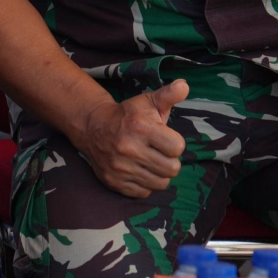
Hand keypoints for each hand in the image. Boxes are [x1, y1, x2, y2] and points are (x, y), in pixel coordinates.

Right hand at [76, 80, 188, 198]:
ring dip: (158, 173)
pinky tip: (138, 170)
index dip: (174, 143)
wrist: (92, 126)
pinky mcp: (115, 182)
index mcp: (141, 128)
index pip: (178, 148)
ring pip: (161, 183)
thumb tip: (184, 85)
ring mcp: (121, 168)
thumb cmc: (127, 114)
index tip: (165, 138)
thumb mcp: (147, 101)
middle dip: (169, 160)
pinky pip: (144, 192)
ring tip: (149, 161)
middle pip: (172, 169)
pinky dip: (144, 184)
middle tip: (158, 152)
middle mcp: (130, 149)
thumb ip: (169, 95)